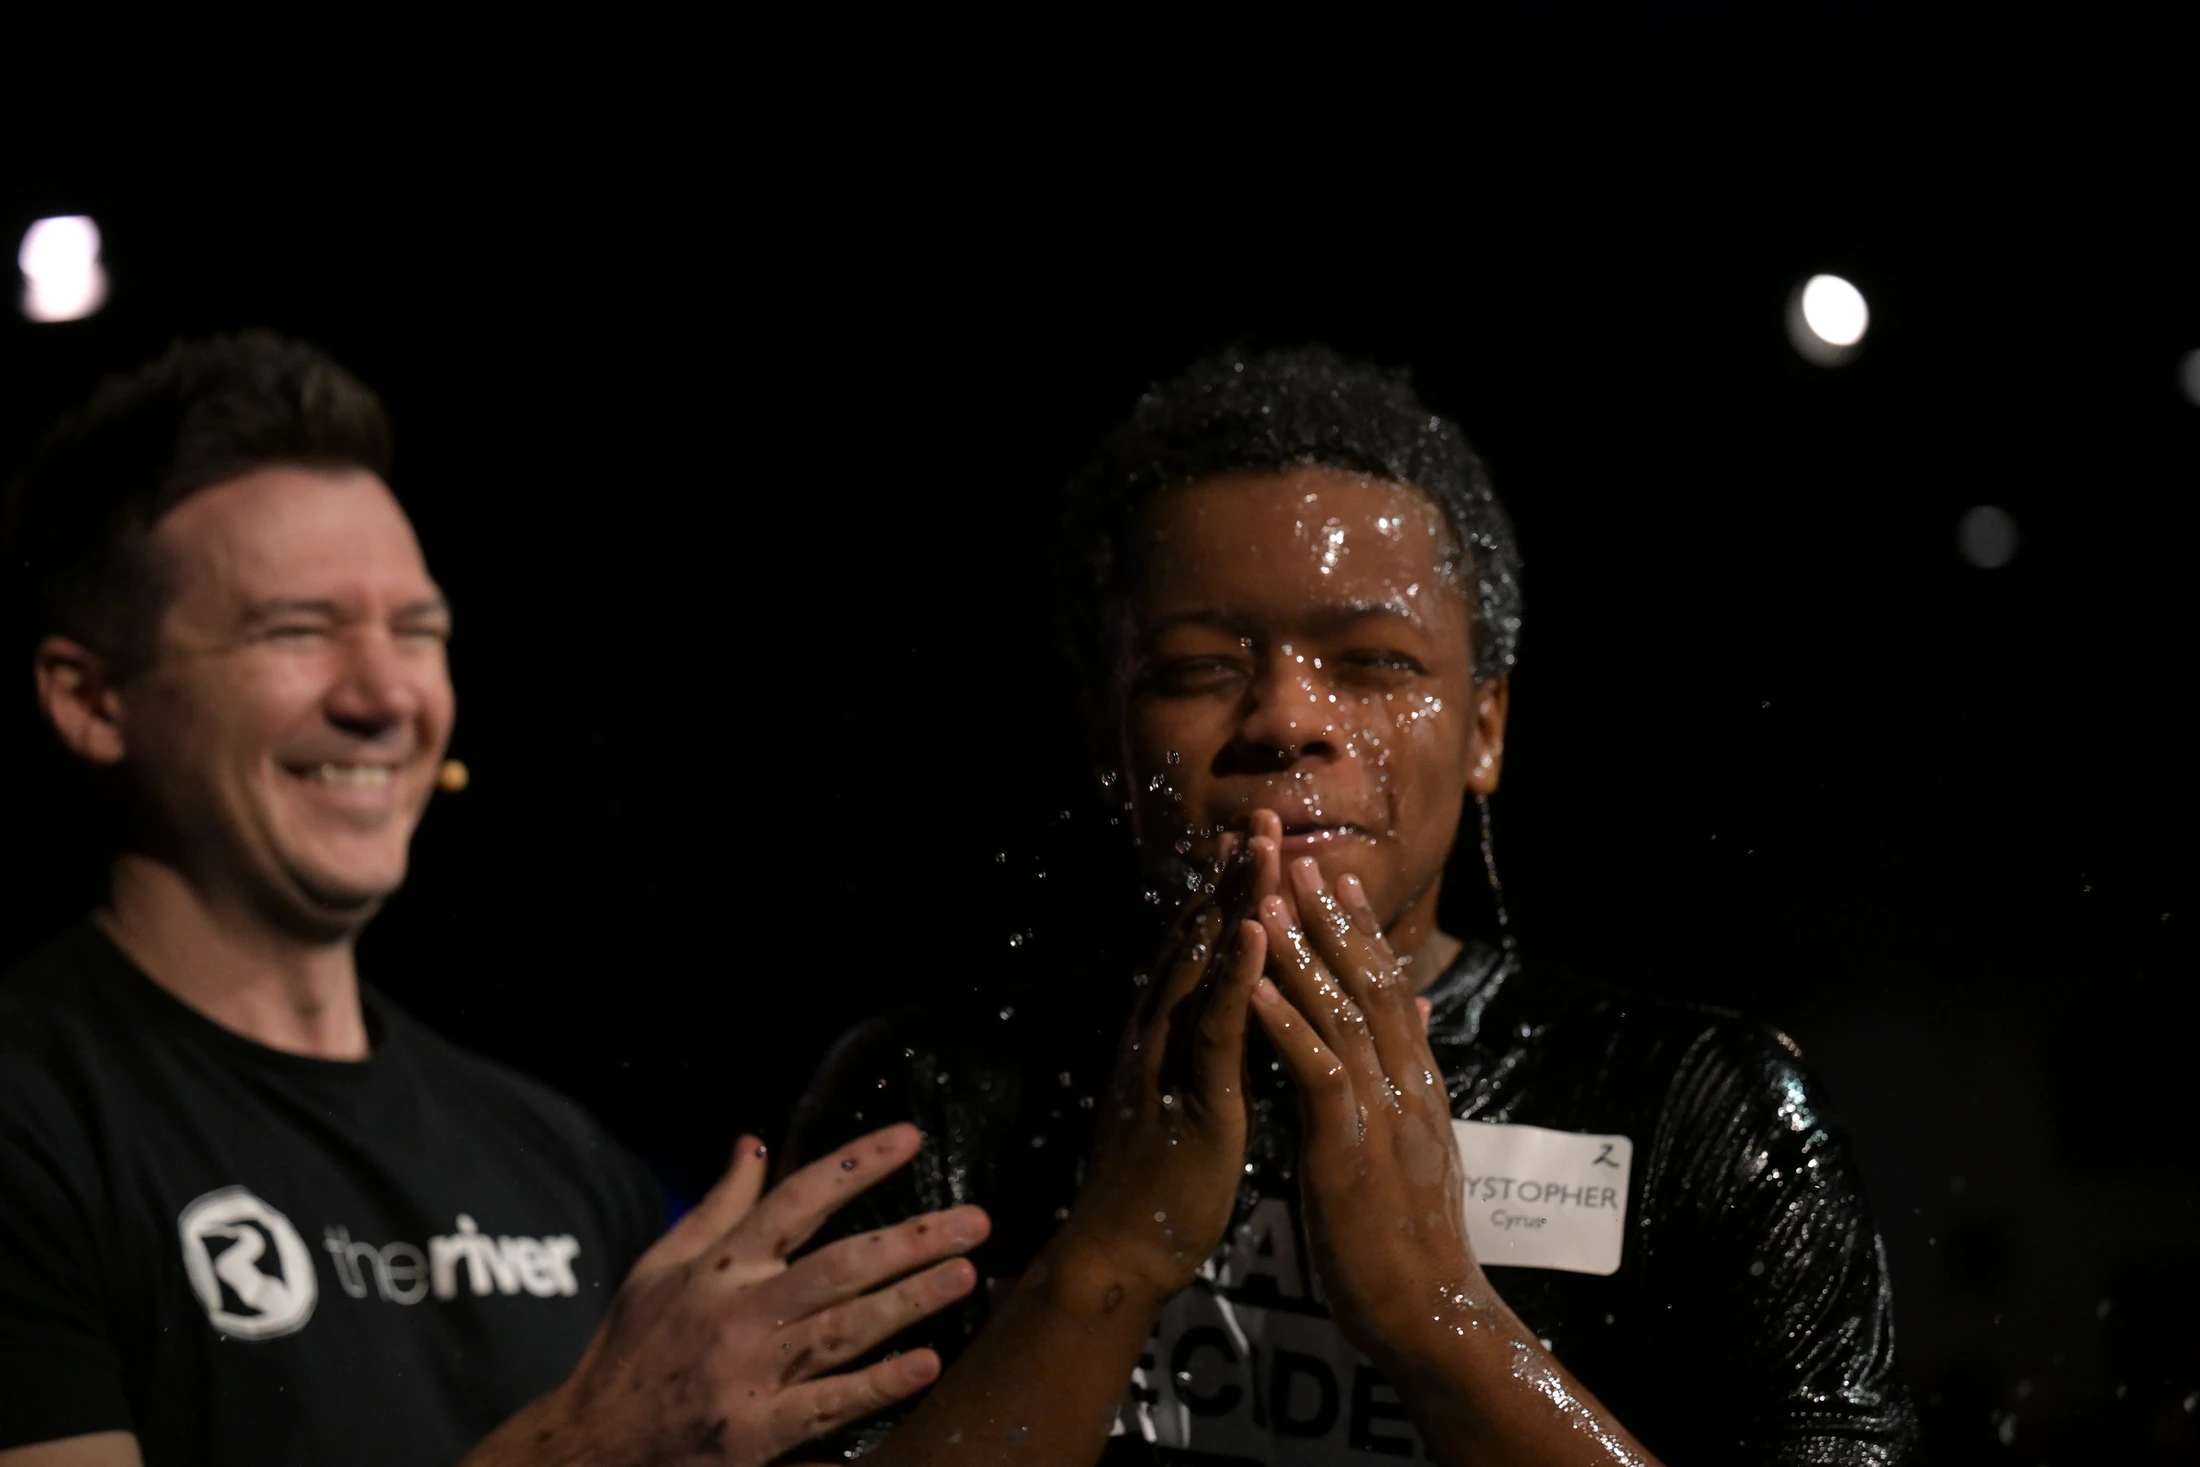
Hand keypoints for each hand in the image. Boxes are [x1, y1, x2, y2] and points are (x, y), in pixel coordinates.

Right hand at [522, 1124, 988, 1466]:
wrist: (589, 1446)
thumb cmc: (633, 1350)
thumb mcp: (661, 1267)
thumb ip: (717, 1207)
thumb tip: (755, 1145)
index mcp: (719, 1268)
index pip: (798, 1200)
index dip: (857, 1165)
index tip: (912, 1138)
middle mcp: (737, 1313)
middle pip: (838, 1265)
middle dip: (911, 1239)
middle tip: (976, 1220)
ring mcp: (748, 1375)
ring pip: (844, 1328)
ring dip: (909, 1300)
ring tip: (965, 1274)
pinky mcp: (755, 1433)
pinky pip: (829, 1404)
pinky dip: (878, 1384)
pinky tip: (926, 1364)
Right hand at [1061, 833, 1266, 1300]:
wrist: (1121, 1255)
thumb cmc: (1162, 1186)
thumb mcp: (1192, 1103)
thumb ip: (1208, 1055)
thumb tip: (1231, 1017)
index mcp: (1162, 1037)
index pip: (1197, 952)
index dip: (1226, 894)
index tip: (1255, 842)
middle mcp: (1156, 1036)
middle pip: (1196, 943)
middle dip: (1230, 879)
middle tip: (1263, 818)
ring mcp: (1169, 1064)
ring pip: (1203, 971)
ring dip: (1234, 906)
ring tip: (1264, 851)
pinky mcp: (1194, 1102)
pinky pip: (1216, 1031)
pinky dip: (1237, 978)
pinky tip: (1256, 934)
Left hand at [1248, 857, 1485, 1362]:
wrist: (1428, 1312)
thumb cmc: (1411, 1242)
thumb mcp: (1416, 1151)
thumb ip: (1411, 1088)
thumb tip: (1413, 1035)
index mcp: (1415, 1086)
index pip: (1387, 992)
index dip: (1359, 934)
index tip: (1334, 881)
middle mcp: (1404, 1085)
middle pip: (1367, 983)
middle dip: (1330, 919)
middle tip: (1298, 858)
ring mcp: (1382, 1112)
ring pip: (1341, 1014)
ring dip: (1301, 953)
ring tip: (1265, 898)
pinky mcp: (1351, 1146)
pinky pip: (1317, 1070)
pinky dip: (1285, 1024)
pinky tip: (1254, 988)